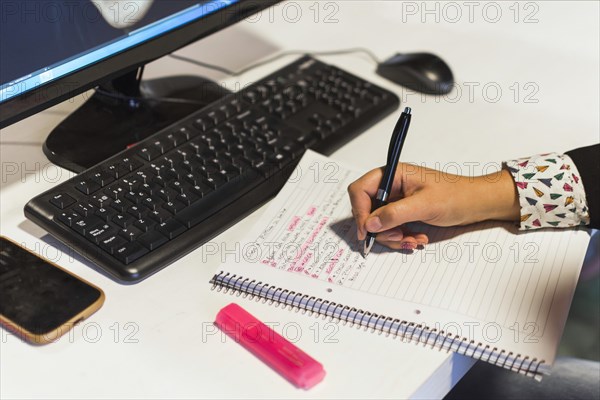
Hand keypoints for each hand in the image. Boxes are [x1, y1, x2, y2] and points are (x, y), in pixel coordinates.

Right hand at [347, 163, 519, 249]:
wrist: (476, 204)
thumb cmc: (456, 196)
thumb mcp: (424, 205)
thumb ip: (395, 214)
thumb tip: (370, 223)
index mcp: (393, 174)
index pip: (361, 190)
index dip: (360, 211)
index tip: (367, 231)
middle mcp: (391, 186)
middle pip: (367, 209)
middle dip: (380, 228)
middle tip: (397, 237)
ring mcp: (396, 200)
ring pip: (378, 223)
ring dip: (392, 236)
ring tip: (412, 240)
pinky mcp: (403, 212)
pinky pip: (391, 228)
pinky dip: (401, 237)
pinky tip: (417, 237)